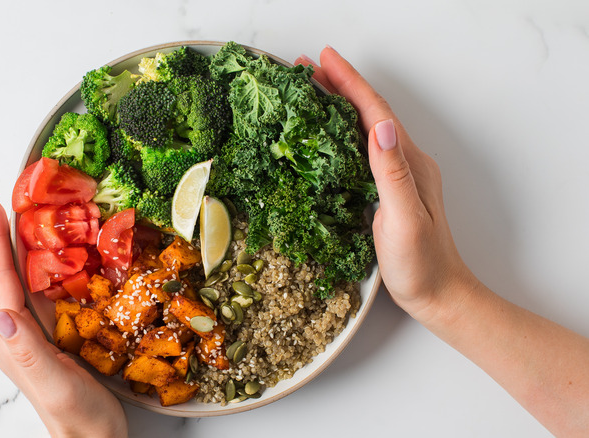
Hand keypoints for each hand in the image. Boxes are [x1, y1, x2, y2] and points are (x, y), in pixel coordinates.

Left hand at [0, 198, 126, 437]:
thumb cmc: (79, 420)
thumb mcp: (55, 385)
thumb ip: (28, 352)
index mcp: (14, 341)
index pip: (1, 283)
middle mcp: (21, 333)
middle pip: (9, 275)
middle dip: (5, 236)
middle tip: (13, 198)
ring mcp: (39, 334)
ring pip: (29, 281)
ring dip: (27, 246)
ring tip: (33, 214)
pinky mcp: (58, 336)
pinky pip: (50, 292)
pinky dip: (53, 266)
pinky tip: (65, 254)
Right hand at [295, 48, 476, 320]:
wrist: (439, 295)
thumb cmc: (422, 265)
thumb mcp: (405, 220)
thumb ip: (393, 174)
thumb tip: (380, 127)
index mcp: (410, 163)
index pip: (376, 113)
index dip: (350, 83)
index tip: (324, 60)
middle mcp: (405, 162)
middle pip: (370, 113)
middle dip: (340, 85)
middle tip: (307, 68)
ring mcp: (398, 175)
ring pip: (365, 128)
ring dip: (340, 104)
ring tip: (312, 89)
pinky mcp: (389, 189)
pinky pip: (362, 148)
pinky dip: (342, 131)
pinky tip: (327, 132)